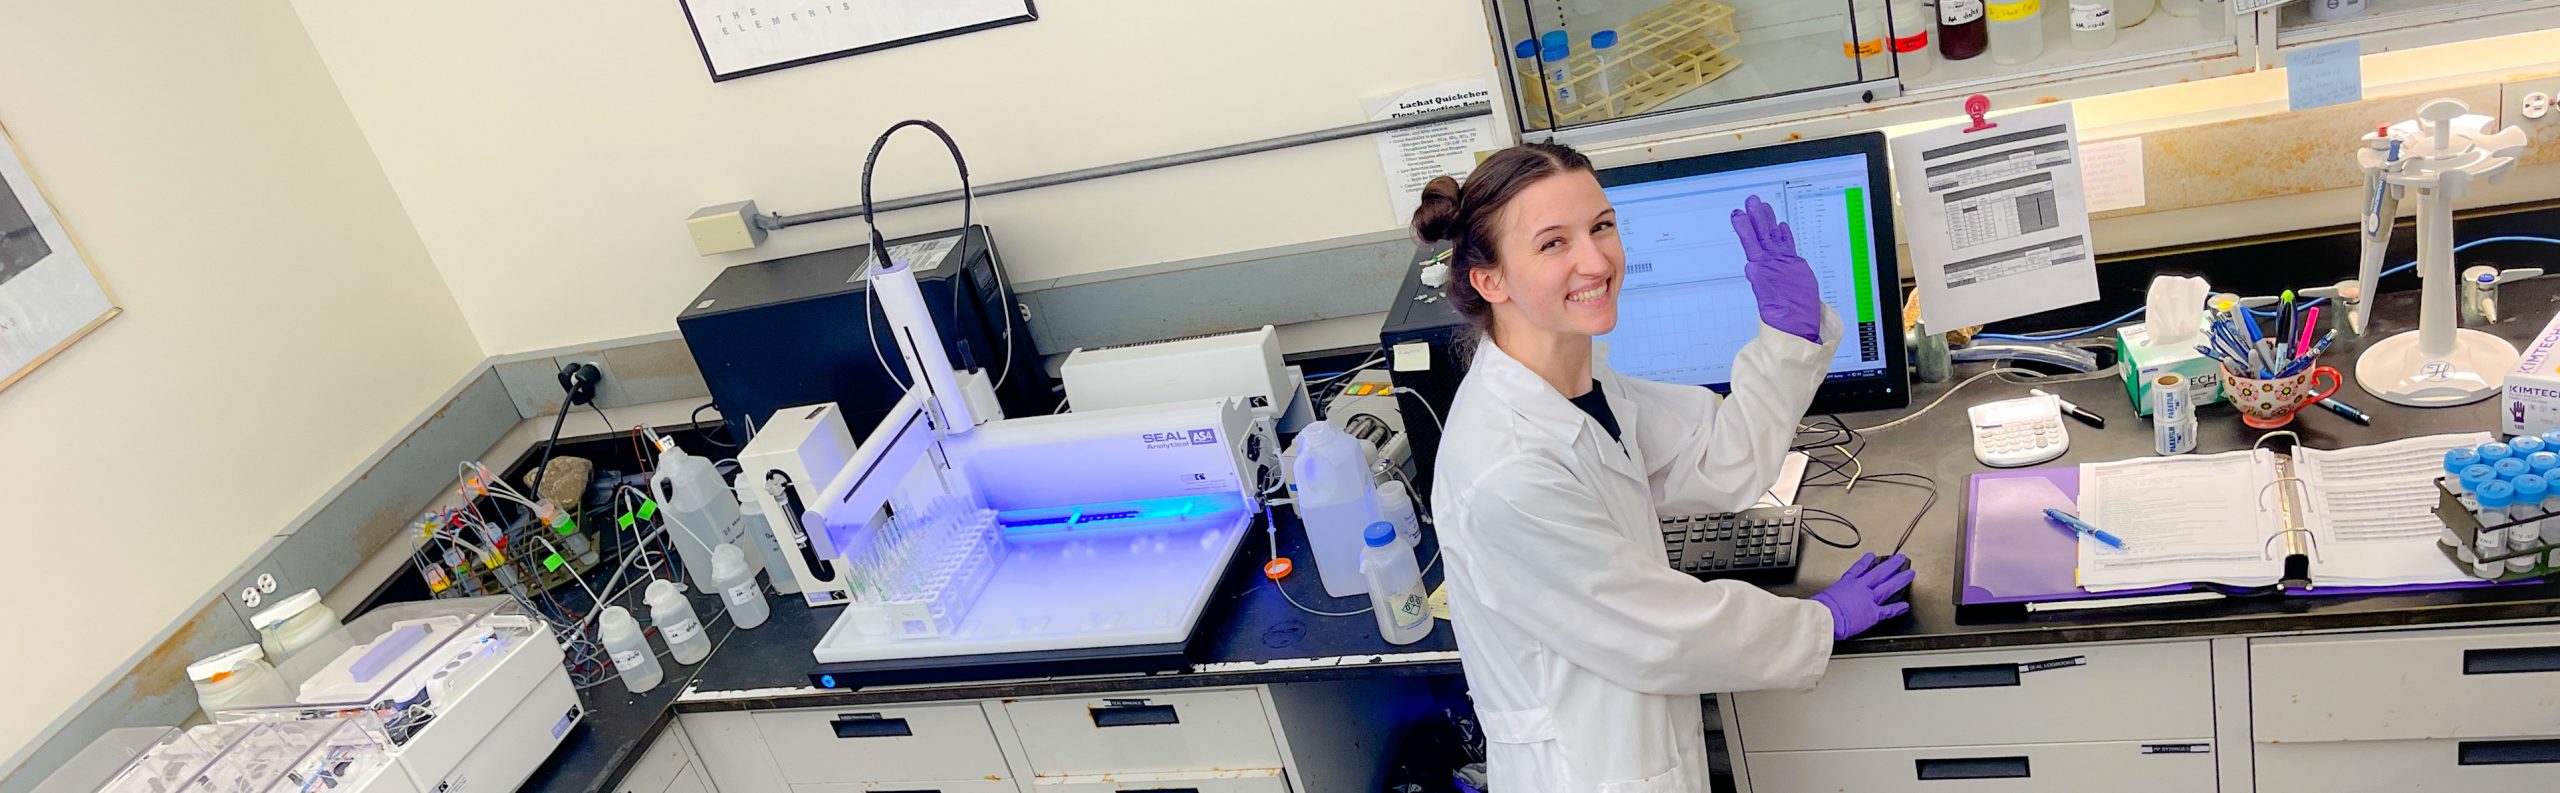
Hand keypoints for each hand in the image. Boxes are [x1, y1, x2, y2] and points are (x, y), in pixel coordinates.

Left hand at [1730, 195, 1823, 342]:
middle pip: (1763, 236)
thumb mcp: (1769, 302)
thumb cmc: (1782, 319)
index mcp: (1763, 270)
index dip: (1745, 229)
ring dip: (1768, 222)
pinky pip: (1789, 247)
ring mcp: (1783, 264)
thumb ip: (1761, 283)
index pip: (1752, 244)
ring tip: (1763, 207)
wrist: (1798, 327)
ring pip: (1775, 238)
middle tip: (1751, 200)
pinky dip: (1785, 236)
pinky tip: (1780, 226)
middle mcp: (1772, 264)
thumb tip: (1751, 268)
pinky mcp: (1795, 267)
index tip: (1737, 214)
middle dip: (1757, 218)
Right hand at [1810, 553, 1913, 640]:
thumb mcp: (1823, 595)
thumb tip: (1824, 601)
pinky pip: (1888, 610)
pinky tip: (1905, 606)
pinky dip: (1897, 608)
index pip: (1859, 569)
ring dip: (1900, 580)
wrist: (1826, 616)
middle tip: (1900, 559)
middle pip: (1880, 573)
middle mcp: (1860, 588)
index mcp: (1846, 583)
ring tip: (1909, 574)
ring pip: (1888, 587)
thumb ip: (1830, 596)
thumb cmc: (1821, 607)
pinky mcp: (1873, 613)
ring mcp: (1869, 599)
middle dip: (1891, 565)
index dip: (1867, 562)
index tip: (1872, 556)